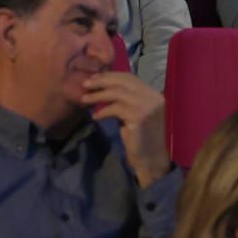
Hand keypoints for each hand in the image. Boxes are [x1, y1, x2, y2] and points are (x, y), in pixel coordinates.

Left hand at [81, 70, 172, 185]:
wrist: (152, 161)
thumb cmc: (142, 139)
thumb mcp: (134, 115)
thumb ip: (125, 101)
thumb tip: (105, 89)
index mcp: (153, 94)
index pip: (130, 77)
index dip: (110, 76)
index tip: (94, 78)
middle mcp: (153, 97)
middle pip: (123, 81)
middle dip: (102, 80)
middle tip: (85, 84)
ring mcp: (147, 106)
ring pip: (117, 93)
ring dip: (98, 95)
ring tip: (85, 99)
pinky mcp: (139, 117)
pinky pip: (115, 108)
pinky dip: (103, 111)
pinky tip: (95, 116)